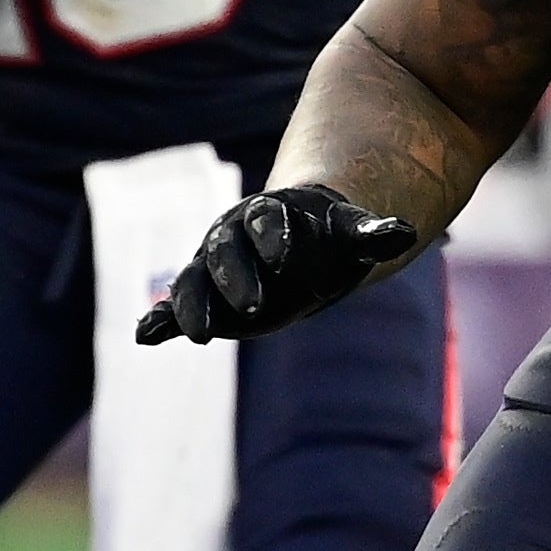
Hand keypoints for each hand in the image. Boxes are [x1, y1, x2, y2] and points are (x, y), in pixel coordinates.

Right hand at [135, 185, 417, 343]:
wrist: (302, 250)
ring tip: (199, 334)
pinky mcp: (204, 298)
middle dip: (236, 278)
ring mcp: (213, 268)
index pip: (266, 219)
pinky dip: (159, 320)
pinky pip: (174, 308)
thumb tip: (405, 231)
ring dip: (192, 306)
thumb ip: (372, 233)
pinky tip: (145, 336)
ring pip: (195, 282)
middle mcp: (232, 237)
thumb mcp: (351, 236)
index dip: (274, 236)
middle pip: (226, 252)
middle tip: (255, 308)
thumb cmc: (327, 240)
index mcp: (269, 214)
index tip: (284, 259)